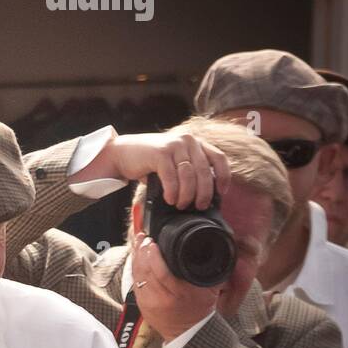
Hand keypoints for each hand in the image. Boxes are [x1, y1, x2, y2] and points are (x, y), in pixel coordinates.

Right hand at [99, 130, 231, 208]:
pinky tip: (169, 200)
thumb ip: (188, 171)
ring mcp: (174, 145)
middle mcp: (188, 141)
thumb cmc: (150, 162)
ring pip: (188, 175)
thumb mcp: (174, 162)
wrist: (123, 153)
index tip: (221, 193)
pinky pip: (171, 177)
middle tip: (199, 206)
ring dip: (186, 195)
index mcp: (195, 143)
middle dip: (203, 193)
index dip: (224, 177)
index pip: (219, 158)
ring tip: (180, 205)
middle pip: (204, 171)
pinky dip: (172, 191)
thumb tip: (203, 195)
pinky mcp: (160, 153)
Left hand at [132, 236, 219, 341]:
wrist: (188, 332)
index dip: (154, 256)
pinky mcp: (141, 305)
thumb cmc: (201, 307)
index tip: (153, 242)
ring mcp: (149, 303)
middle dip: (142, 252)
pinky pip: (135, 283)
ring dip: (136, 258)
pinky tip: (136, 258)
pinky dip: (134, 269)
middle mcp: (161, 298)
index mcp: (179, 293)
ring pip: (138, 276)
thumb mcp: (210, 287)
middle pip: (146, 271)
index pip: (161, 272)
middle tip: (143, 237)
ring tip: (138, 242)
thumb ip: (210, 268)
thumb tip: (208, 247)